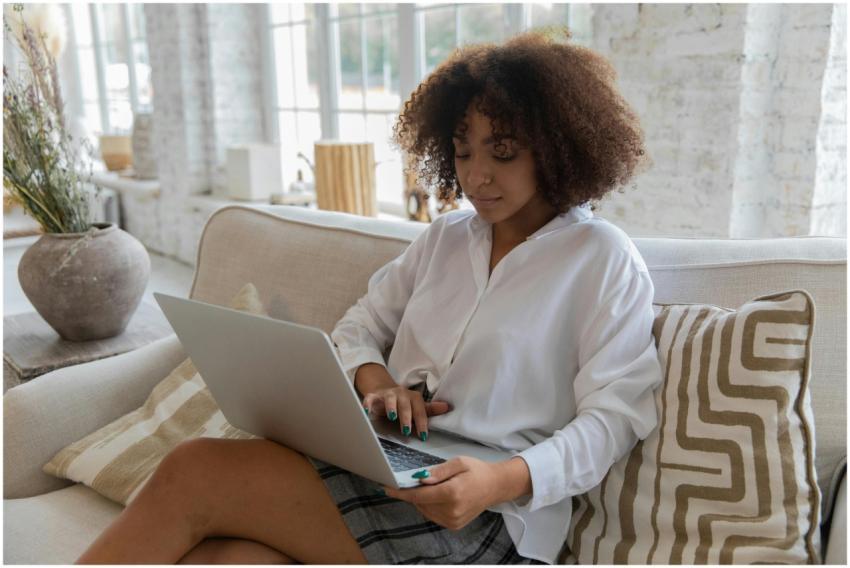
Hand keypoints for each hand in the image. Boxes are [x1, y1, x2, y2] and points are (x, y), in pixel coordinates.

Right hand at [363, 385, 450, 438]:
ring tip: (392, 417)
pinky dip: (368, 404)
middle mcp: (401, 394)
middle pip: (405, 404)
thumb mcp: (417, 405)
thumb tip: (447, 407)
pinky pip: (370, 398)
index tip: (423, 435)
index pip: (420, 409)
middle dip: (406, 417)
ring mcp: (387, 394)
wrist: (384, 390)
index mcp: (413, 397)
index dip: (422, 422)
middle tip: (406, 430)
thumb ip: (430, 409)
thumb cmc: (403, 402)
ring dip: (391, 407)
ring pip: (390, 399)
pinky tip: (367, 412)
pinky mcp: (374, 396)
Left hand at [383, 456, 524, 529]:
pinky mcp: (454, 525)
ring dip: (422, 500)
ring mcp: (453, 520)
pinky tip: (437, 496)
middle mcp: (452, 510)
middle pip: (420, 504)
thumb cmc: (477, 471)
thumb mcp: (458, 463)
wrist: (495, 486)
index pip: (419, 496)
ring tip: (432, 487)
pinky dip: (429, 506)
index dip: (402, 493)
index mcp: (452, 493)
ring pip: (425, 511)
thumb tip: (420, 478)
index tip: (387, 489)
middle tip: (414, 481)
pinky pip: (433, 516)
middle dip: (413, 493)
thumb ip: (438, 471)